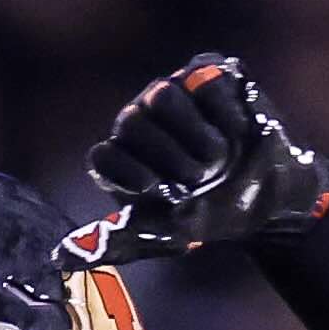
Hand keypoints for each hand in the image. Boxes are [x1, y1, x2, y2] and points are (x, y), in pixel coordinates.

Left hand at [80, 53, 328, 262]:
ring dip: (198, 140)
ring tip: (219, 159)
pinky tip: (238, 132)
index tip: (165, 196)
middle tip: (200, 182)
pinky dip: (228, 119)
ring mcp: (173, 89)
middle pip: (131, 120)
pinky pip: (208, 85)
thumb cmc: (209, 216)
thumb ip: (116, 242)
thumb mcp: (163, 236)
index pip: (105, 155)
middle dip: (173, 162)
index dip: (137, 179)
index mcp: (121, 154)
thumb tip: (61, 257)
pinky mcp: (210, 72)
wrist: (266, 203)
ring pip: (165, 94)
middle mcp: (139, 115)